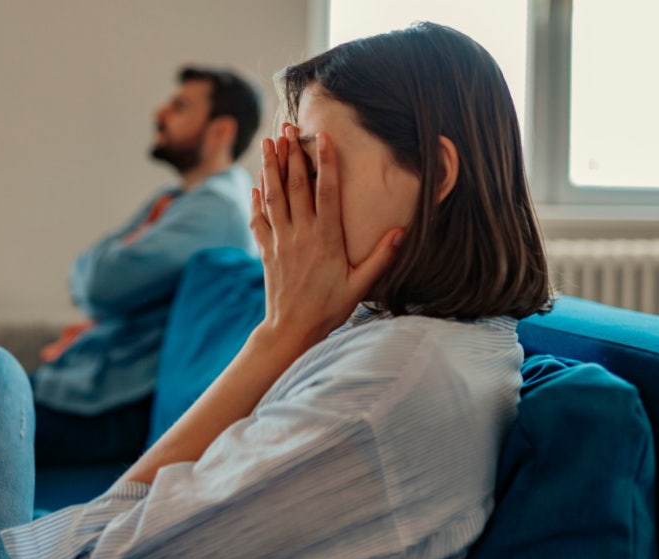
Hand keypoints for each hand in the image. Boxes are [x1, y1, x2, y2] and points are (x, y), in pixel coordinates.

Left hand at [250, 124, 403, 348]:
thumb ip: (381, 257)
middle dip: (291, 154)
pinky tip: (257, 184)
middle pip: (295, 186)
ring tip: (268, 142)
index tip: (322, 137)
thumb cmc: (330, 308)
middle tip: (288, 128)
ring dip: (270, 167)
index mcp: (326, 239)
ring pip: (274, 196)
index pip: (326, 192)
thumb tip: (402, 231)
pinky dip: (256, 199)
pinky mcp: (266, 251)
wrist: (292, 330)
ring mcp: (281, 241)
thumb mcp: (360, 285)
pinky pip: (259, 219)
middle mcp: (301, 234)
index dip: (325, 162)